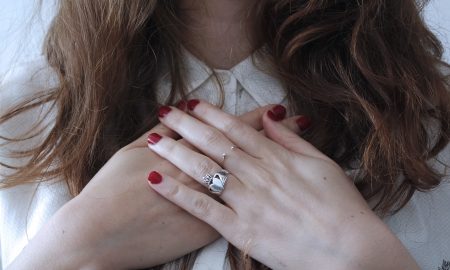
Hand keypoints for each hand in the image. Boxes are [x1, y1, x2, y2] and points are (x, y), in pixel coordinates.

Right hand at [7, 104, 303, 269]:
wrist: (99, 234)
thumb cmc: (110, 190)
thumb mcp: (132, 151)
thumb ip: (161, 133)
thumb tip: (180, 113)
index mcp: (187, 152)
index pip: (230, 130)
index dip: (256, 117)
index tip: (279, 107)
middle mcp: (203, 175)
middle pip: (247, 150)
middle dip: (274, 134)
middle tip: (298, 120)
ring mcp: (206, 205)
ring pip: (248, 178)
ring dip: (274, 162)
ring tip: (292, 155)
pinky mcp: (204, 230)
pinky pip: (236, 212)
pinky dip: (258, 198)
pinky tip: (274, 192)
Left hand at [146, 100, 419, 269]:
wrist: (351, 251)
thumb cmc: (341, 207)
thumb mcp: (323, 164)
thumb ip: (293, 141)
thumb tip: (272, 116)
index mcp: (278, 159)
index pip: (237, 130)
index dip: (212, 114)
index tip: (192, 103)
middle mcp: (258, 176)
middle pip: (215, 144)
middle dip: (187, 125)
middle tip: (165, 112)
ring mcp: (248, 202)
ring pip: (205, 170)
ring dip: (176, 152)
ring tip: (153, 139)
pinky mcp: (241, 230)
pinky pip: (203, 209)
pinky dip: (177, 194)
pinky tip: (156, 181)